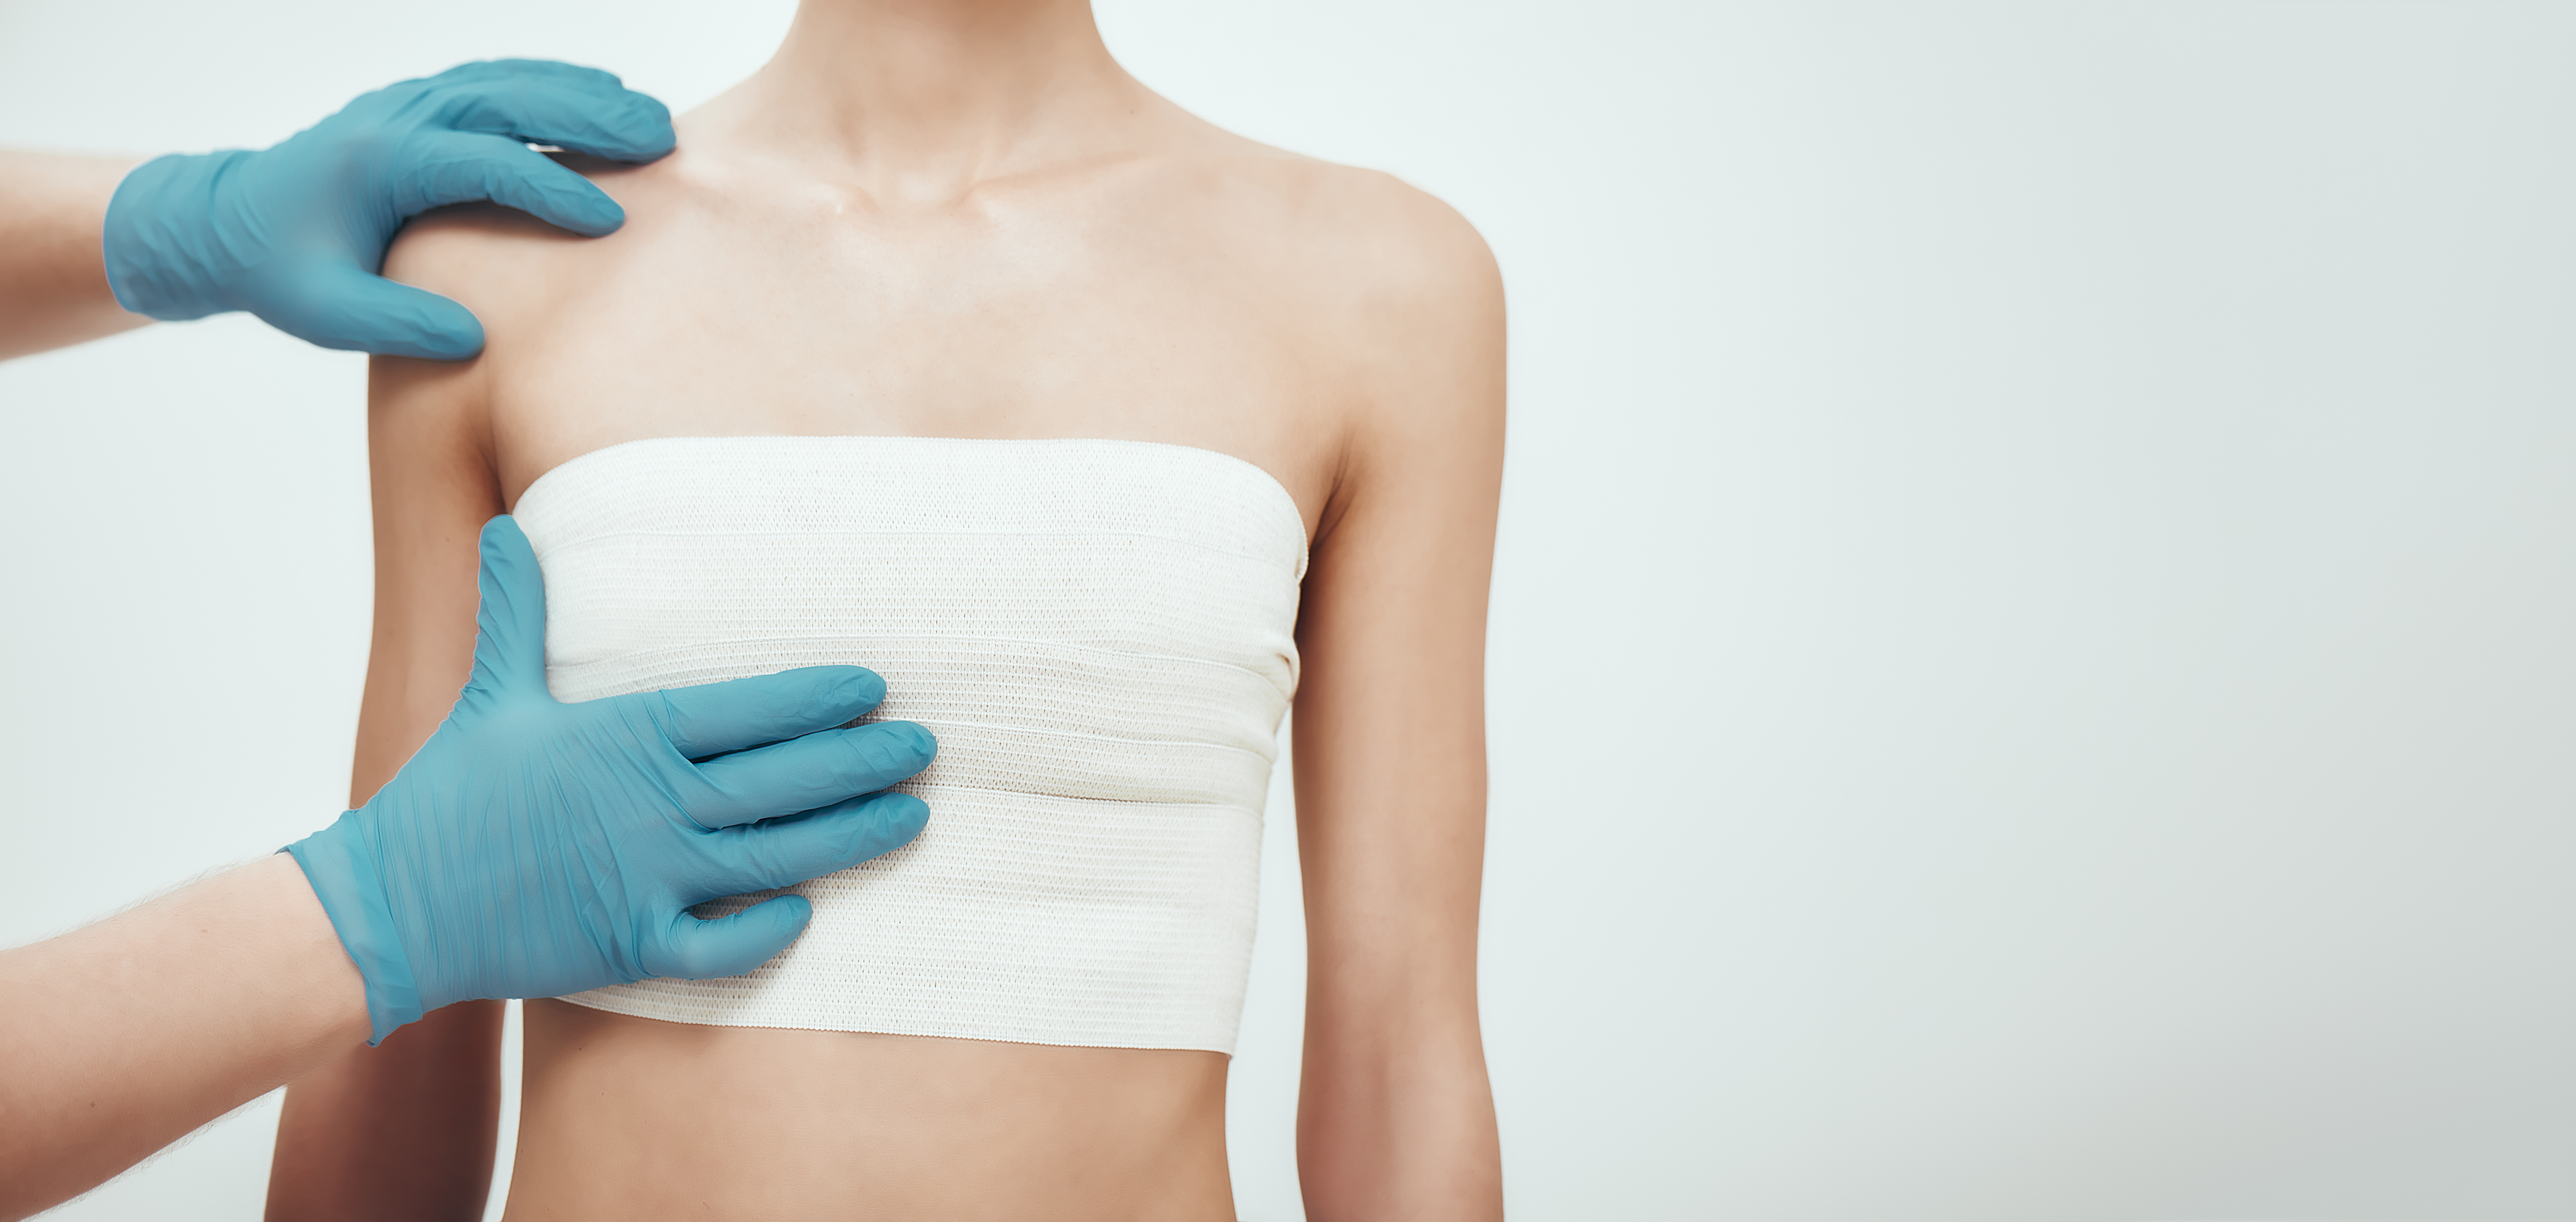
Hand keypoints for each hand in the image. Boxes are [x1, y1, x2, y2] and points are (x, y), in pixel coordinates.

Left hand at [100, 60, 674, 358]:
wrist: (227, 220)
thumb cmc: (279, 270)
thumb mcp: (323, 313)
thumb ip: (397, 324)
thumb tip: (474, 340)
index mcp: (382, 160)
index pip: (485, 164)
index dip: (552, 189)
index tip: (610, 219)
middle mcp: (402, 115)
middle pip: (512, 101)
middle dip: (591, 119)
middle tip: (662, 142)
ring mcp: (414, 100)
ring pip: (513, 80)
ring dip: (585, 95)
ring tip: (653, 120)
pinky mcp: (425, 103)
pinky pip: (501, 79)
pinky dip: (556, 83)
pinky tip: (605, 98)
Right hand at [288, 517, 935, 1043]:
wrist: (390, 902)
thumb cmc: (448, 794)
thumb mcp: (492, 694)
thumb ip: (518, 613)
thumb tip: (503, 530)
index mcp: (622, 737)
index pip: (745, 709)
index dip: (816, 698)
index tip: (873, 686)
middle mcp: (646, 805)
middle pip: (779, 780)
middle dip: (861, 761)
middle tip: (924, 747)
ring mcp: (643, 879)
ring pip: (772, 858)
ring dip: (849, 837)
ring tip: (911, 816)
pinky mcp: (627, 945)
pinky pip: (717, 945)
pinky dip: (766, 930)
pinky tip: (809, 910)